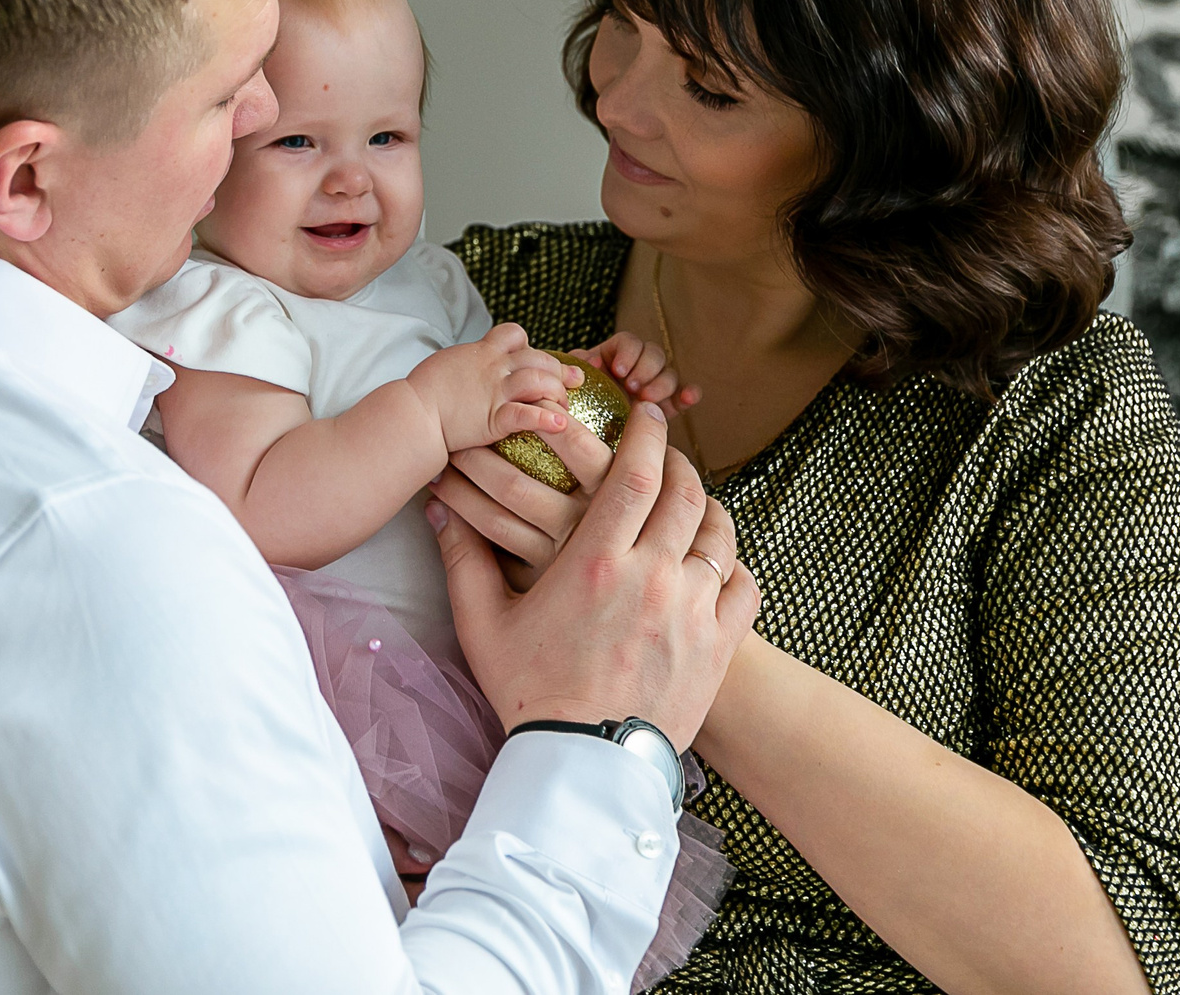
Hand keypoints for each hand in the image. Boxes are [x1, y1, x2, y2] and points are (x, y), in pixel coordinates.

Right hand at [406, 323, 570, 455]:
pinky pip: (526, 414)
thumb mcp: (448, 364)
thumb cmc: (423, 391)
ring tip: (565, 405)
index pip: (514, 333)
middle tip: (574, 380)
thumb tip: (472, 368)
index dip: (529, 345)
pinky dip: (546, 419)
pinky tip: (560, 424)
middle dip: (559, 368)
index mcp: (481, 352)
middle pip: (538, 357)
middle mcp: (493, 367)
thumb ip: (467, 363)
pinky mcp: (493, 418)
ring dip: (557, 392)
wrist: (412, 412)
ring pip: (538, 380)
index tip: (536, 359)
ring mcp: (495, 392)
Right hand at [435, 401, 755, 748]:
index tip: (647, 414)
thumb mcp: (484, 625)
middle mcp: (652, 576)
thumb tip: (438, 508)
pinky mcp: (717, 646)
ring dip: (708, 509)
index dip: (647, 434)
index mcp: (596, 562)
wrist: (583, 766)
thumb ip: (463, 560)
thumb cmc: (529, 694)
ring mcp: (692, 612)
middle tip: (667, 451)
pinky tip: (715, 563)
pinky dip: (732, 565)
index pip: (637, 472)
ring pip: (718, 535)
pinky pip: (741, 586)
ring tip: (692, 503)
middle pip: (685, 492)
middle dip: (680, 461)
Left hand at [570, 332, 698, 418]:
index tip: (618, 370)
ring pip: (669, 374)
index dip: (628, 352)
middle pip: (654, 354)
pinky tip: (689, 398)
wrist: (581, 433)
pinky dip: (689, 394)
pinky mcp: (665, 407)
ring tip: (646, 398)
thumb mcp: (570, 382)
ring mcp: (653, 386)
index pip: (630, 342)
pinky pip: (682, 396)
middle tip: (632, 386)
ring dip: (661, 383)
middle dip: (645, 368)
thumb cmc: (575, 401)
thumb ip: (576, 367)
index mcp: (615, 355)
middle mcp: (637, 367)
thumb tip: (593, 362)